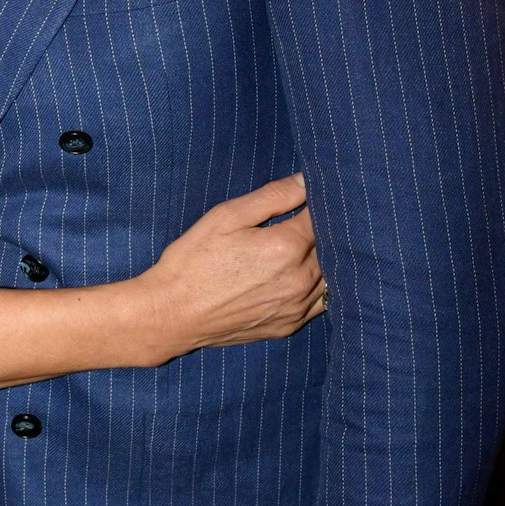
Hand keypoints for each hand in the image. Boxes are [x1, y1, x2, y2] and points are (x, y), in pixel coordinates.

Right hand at [144, 174, 322, 359]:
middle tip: (309, 216)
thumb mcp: (226, 216)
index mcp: (287, 247)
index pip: (323, 216)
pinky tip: (305, 274)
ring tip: (308, 244)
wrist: (172, 314)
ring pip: (331, 275)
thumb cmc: (193, 260)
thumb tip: (308, 180)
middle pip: (332, 246)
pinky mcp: (289, 325)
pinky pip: (321, 303)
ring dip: (325, 258)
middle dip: (326, 229)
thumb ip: (273, 196)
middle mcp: (300, 279)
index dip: (320, 202)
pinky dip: (320, 286)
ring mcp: (297, 307)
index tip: (314, 193)